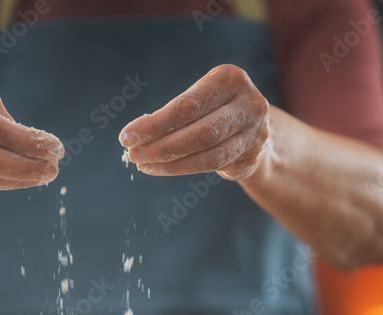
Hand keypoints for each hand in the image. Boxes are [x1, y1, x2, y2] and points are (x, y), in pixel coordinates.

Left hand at [119, 65, 270, 180]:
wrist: (255, 128)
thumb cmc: (215, 110)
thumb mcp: (198, 101)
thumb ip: (173, 114)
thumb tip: (135, 135)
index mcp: (229, 78)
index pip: (187, 106)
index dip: (155, 124)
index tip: (127, 136)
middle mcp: (248, 101)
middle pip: (199, 131)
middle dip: (160, 145)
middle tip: (132, 154)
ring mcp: (255, 129)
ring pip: (207, 152)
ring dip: (170, 161)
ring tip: (143, 163)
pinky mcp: (253, 153)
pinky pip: (214, 164)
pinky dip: (183, 168)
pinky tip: (161, 168)